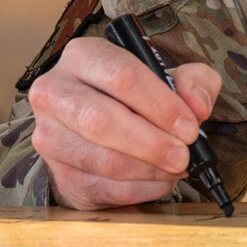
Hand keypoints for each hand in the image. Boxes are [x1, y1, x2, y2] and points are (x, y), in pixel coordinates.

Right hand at [28, 36, 221, 210]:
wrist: (98, 129)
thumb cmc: (136, 98)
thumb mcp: (171, 78)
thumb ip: (194, 82)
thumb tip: (196, 106)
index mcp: (83, 56)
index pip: (121, 77)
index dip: (160, 105)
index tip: (189, 127)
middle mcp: (54, 92)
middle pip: (101, 120)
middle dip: (151, 143)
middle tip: (183, 155)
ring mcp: (49, 136)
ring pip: (102, 160)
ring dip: (148, 170)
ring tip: (175, 168)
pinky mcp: (60, 175)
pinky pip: (104, 188)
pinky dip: (140, 189)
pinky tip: (158, 180)